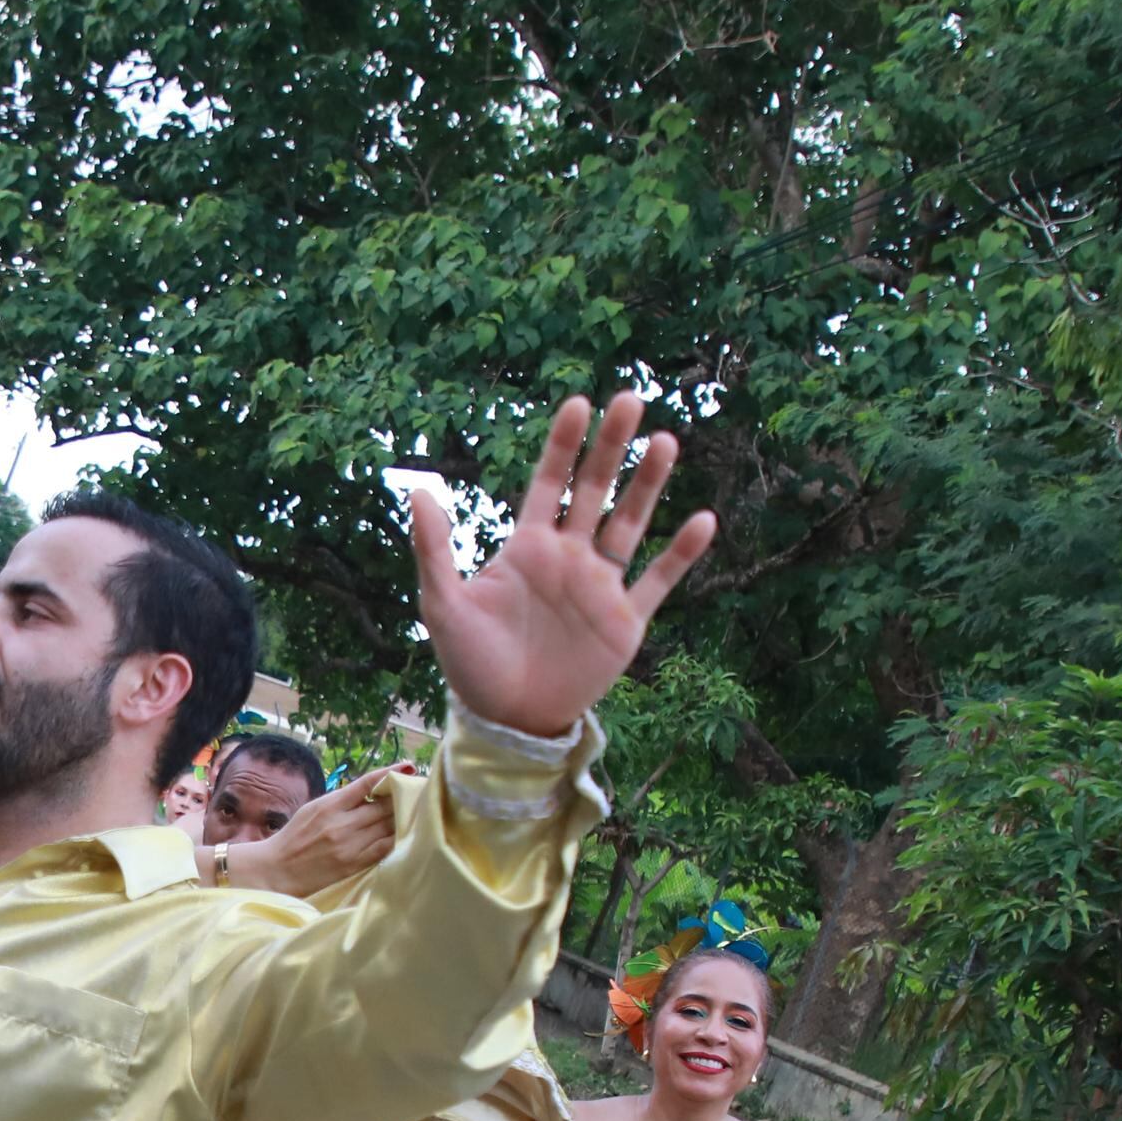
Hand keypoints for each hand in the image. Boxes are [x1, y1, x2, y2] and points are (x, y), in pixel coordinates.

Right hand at [220, 765, 411, 897]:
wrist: (277, 870)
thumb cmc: (294, 837)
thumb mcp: (313, 809)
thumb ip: (341, 800)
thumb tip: (372, 791)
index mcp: (330, 804)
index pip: (368, 782)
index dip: (391, 773)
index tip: (409, 767)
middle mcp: (342, 823)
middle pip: (384, 805)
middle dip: (403, 796)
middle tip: (419, 791)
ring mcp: (350, 844)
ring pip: (388, 825)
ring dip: (405, 817)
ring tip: (418, 810)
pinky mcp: (354, 864)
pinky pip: (384, 848)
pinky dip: (398, 838)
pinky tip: (408, 833)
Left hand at [409, 391, 715, 738]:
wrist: (507, 720)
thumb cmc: (470, 664)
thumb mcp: (443, 606)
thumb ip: (434, 550)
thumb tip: (419, 492)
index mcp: (528, 547)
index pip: (550, 483)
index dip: (564, 445)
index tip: (578, 403)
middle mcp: (569, 557)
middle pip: (595, 490)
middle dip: (612, 446)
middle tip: (631, 400)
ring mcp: (600, 586)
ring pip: (630, 523)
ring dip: (648, 484)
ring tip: (666, 441)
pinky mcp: (626, 620)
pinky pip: (659, 580)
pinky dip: (682, 553)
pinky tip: (703, 519)